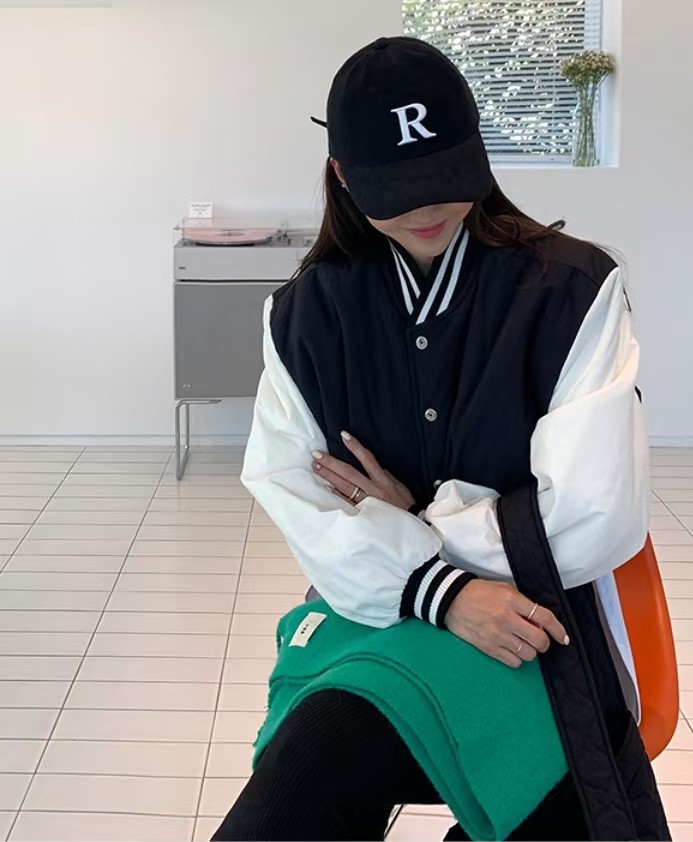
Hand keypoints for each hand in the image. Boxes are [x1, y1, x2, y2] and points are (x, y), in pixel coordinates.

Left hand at [311, 431, 415, 510]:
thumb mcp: (398, 486)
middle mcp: (373, 489)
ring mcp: (367, 501)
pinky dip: (336, 496)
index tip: (343, 435)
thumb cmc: (405, 505)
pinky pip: (346, 503)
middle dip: (332, 463)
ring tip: (316, 467)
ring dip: (329, 476)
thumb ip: (384, 476)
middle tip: (316, 454)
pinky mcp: (363, 513)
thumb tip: (371, 466)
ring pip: (345, 487)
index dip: (355, 446)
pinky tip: (326, 489)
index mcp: (383, 480)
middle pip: (349, 472)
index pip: (367, 459)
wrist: (411, 524)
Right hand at [444, 579, 569, 667]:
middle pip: (539, 640)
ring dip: (530, 650)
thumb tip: (540, 621)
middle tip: (540, 639)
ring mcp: (497, 635)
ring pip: (528, 654)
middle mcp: (507, 619)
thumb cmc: (479, 592)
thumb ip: (523, 603)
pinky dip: (517, 658)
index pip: (545, 618)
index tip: (563, 638)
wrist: (451, 600)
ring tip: (522, 642)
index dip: (559, 630)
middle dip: (544, 643)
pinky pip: (514, 662)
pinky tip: (511, 649)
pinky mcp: (488, 648)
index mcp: (513, 601)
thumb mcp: (504, 589)